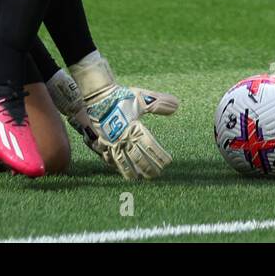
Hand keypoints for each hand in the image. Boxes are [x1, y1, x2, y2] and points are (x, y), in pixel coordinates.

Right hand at [46, 66, 178, 165]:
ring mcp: (111, 141)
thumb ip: (159, 104)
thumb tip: (177, 105)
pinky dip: (114, 164)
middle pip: (137, 157)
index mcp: (134, 128)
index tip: (167, 162)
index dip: (159, 155)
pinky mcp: (101, 141)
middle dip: (147, 167)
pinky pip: (108, 156)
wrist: (96, 96)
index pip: (150, 146)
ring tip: (137, 178)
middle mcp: (123, 137)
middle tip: (156, 175)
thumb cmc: (120, 96)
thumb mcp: (142, 98)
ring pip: (122, 160)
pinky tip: (117, 168)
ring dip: (131, 170)